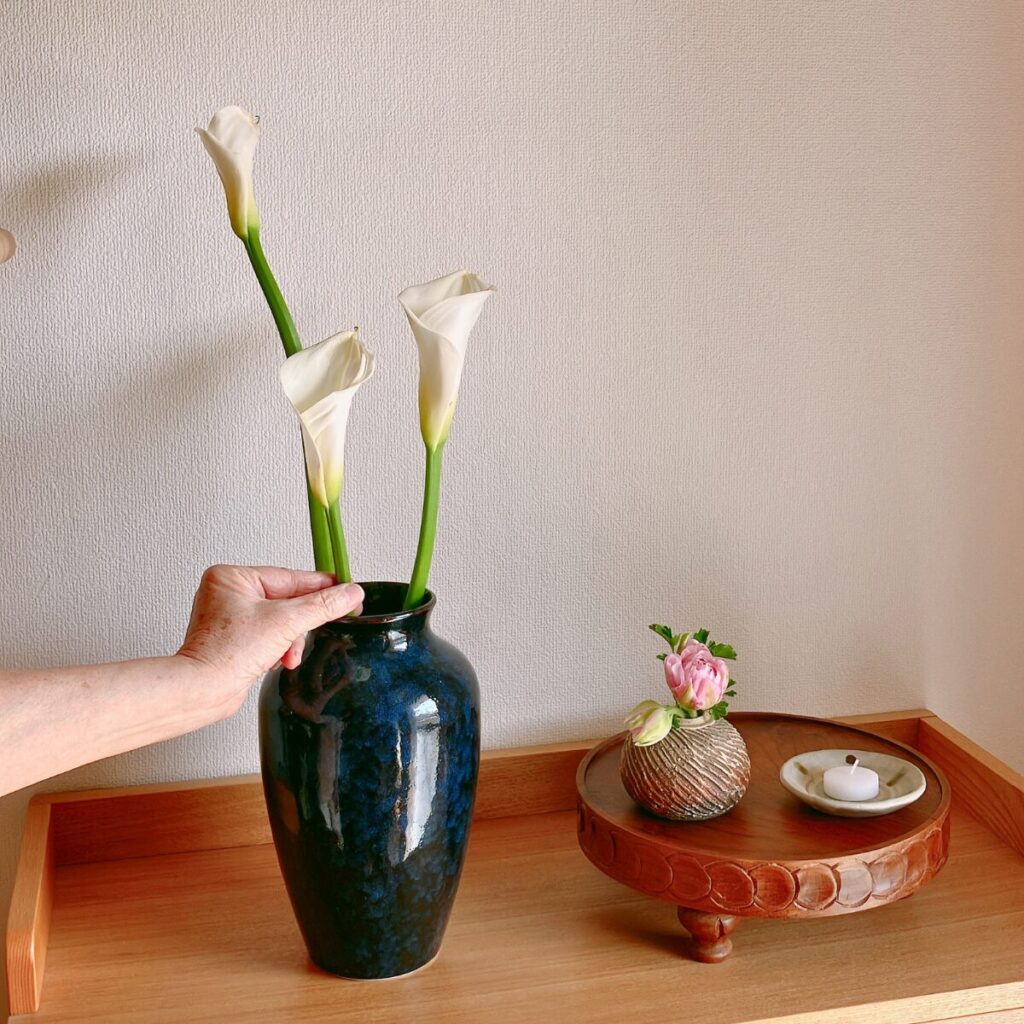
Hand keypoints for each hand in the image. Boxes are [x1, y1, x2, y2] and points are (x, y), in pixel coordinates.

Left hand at [177, 564, 363, 713]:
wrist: (204, 689)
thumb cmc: (226, 653)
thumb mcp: (286, 622)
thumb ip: (322, 606)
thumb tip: (350, 594)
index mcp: (232, 577)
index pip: (289, 577)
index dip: (320, 586)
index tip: (344, 589)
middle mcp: (227, 593)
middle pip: (285, 600)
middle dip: (300, 622)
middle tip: (322, 623)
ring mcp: (229, 617)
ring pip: (279, 620)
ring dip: (290, 638)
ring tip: (288, 652)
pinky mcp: (233, 639)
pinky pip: (268, 634)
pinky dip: (278, 647)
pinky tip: (279, 659)